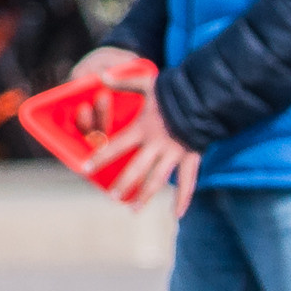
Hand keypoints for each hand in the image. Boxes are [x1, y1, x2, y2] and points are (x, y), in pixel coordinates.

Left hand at [69, 49, 200, 213]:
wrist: (205, 96)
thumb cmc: (174, 89)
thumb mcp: (147, 82)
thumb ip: (124, 81)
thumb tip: (100, 75)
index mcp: (144, 128)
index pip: (117, 146)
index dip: (100, 157)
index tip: (86, 169)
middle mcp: (157, 144)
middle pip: (136, 169)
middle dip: (122, 184)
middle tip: (111, 197)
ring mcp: (174, 153)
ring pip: (157, 179)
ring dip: (145, 195)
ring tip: (134, 209)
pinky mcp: (191, 158)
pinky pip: (187, 183)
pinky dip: (182, 199)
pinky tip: (176, 215)